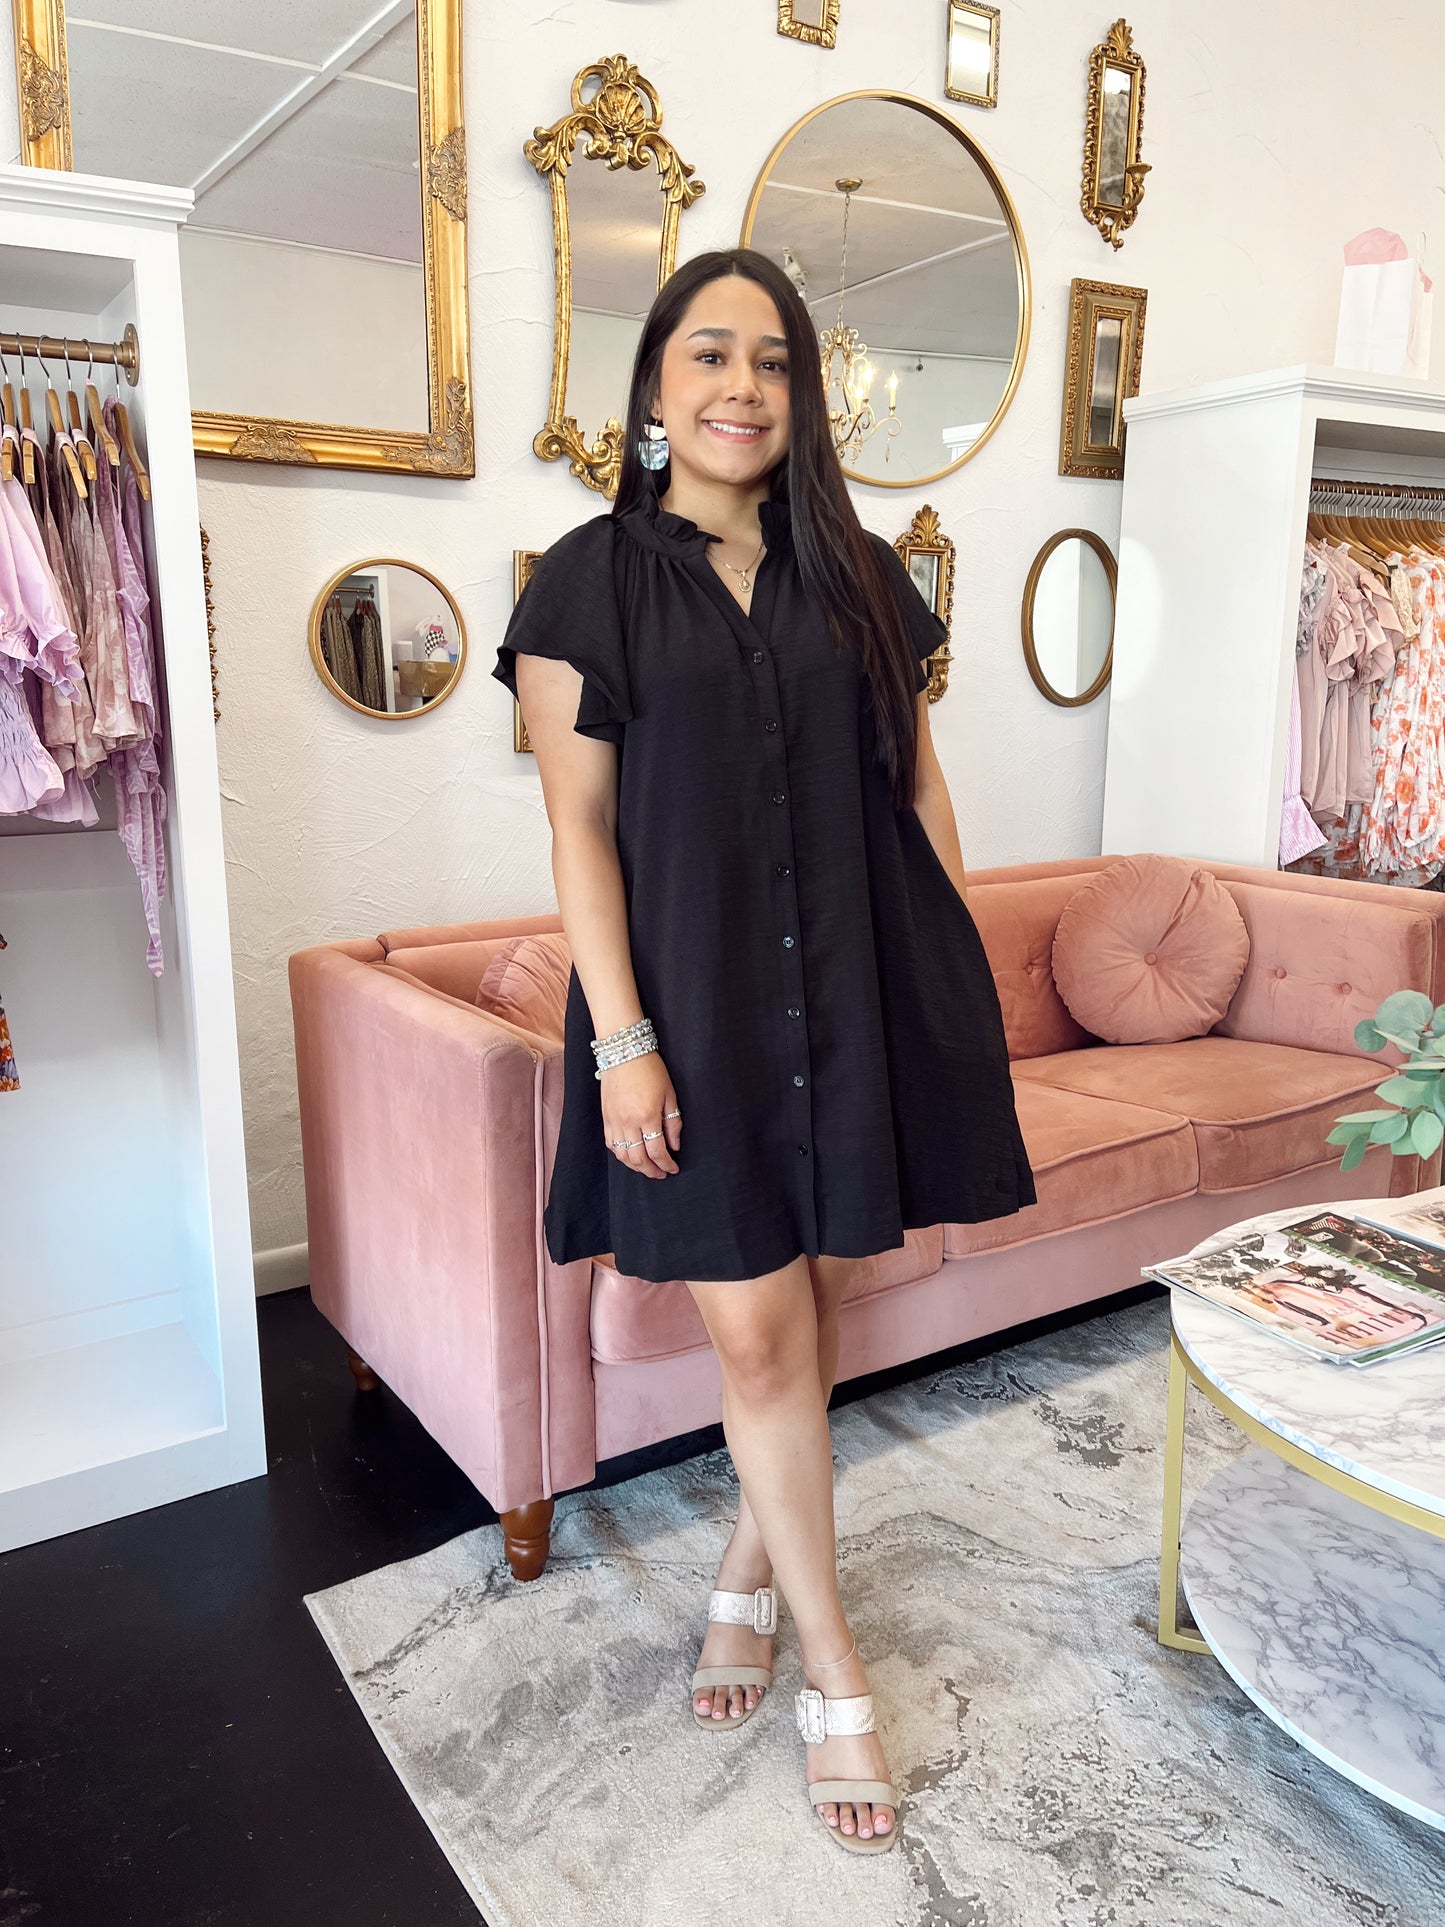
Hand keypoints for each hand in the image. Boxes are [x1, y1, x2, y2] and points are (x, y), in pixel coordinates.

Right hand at [601, 1052, 680, 1178]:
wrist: (623, 1051)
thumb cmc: (650, 1069)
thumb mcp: (669, 1094)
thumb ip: (673, 1123)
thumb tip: (674, 1146)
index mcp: (647, 1116)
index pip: (657, 1151)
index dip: (666, 1164)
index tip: (673, 1169)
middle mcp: (628, 1122)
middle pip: (638, 1159)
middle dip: (651, 1171)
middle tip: (661, 1174)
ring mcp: (614, 1121)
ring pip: (622, 1155)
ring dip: (635, 1166)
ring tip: (647, 1168)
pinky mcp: (605, 1117)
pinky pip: (610, 1144)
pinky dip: (621, 1155)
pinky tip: (630, 1155)